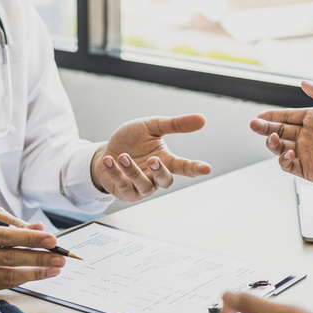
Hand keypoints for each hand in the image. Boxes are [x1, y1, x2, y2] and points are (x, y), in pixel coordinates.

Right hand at [0, 207, 64, 291]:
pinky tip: (39, 274)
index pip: (5, 236)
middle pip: (9, 258)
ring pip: (8, 275)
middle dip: (39, 258)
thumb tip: (39, 227)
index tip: (52, 239)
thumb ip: (12, 222)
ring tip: (55, 268)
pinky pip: (3, 284)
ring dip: (36, 272)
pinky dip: (24, 279)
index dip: (31, 238)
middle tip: (60, 258)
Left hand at [91, 114, 211, 201]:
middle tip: (153, 160)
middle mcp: (155, 177)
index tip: (206, 168)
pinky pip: (124, 187)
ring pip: (144, 186)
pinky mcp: (125, 193)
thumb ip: (175, 124)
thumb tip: (202, 119)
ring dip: (133, 172)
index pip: (184, 166)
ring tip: (123, 156)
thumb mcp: (152, 126)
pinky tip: (110, 160)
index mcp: (165, 160)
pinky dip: (116, 174)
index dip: (196, 168)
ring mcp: (141, 187)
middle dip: (160, 172)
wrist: (106, 152)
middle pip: (166, 181)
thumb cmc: (131, 141)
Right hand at [250, 81, 312, 190]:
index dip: (272, 115)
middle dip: (264, 128)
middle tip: (254, 125)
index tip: (259, 115)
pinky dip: (283, 160)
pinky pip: (288, 165)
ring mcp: (308, 154)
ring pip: (280, 148)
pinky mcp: (309, 170)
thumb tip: (304, 83)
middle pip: (279, 131)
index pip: (287, 116)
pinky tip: (287, 152)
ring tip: (272, 137)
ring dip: (272, 142)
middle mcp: (310, 136)